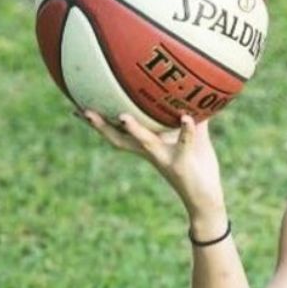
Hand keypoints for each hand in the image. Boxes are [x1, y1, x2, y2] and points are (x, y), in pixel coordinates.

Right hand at [79, 109, 224, 217]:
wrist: (207, 198)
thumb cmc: (198, 165)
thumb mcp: (194, 136)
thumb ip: (191, 114)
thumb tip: (194, 89)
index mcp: (148, 145)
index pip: (118, 132)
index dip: (100, 122)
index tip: (79, 108)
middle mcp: (151, 152)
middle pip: (119, 138)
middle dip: (101, 126)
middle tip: (84, 111)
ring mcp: (164, 158)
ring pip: (145, 142)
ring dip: (134, 130)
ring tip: (122, 117)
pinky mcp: (181, 164)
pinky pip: (184, 143)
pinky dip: (185, 130)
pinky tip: (186, 117)